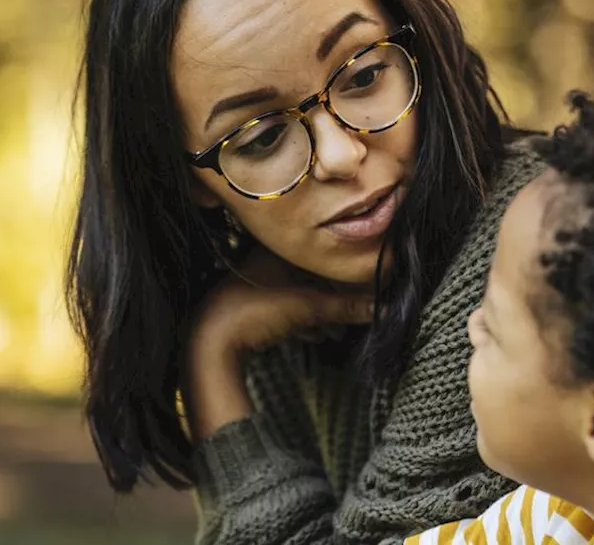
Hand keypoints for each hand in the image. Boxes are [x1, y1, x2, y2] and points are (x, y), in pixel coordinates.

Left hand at [184, 246, 373, 438]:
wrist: (212, 342)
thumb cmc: (255, 312)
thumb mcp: (308, 307)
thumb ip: (346, 307)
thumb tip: (381, 307)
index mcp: (277, 250)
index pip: (320, 254)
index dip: (342, 271)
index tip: (362, 285)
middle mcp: (265, 262)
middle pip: (311, 277)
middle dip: (333, 297)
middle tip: (353, 310)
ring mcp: (255, 285)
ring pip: (298, 295)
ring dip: (318, 312)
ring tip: (336, 329)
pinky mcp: (250, 306)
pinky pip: (283, 309)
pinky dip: (301, 321)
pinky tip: (314, 336)